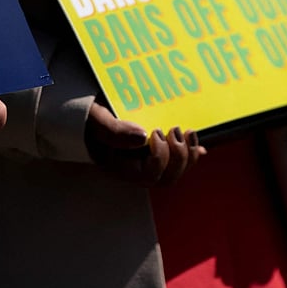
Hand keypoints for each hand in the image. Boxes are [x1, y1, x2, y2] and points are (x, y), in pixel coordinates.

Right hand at [84, 101, 205, 187]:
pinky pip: (179, 161)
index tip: (157, 131)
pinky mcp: (156, 153)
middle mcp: (135, 169)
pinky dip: (191, 152)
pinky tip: (197, 144)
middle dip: (178, 156)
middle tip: (175, 129)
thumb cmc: (90, 115)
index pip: (148, 174)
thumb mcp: (96, 118)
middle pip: (167, 178)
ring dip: (188, 154)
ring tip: (188, 132)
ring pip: (176, 172)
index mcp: (119, 166)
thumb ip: (113, 129)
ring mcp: (147, 162)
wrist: (89, 109)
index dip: (160, 157)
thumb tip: (141, 136)